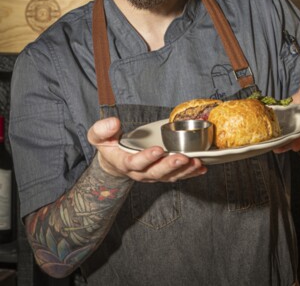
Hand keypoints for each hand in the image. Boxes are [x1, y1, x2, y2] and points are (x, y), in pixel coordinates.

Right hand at [87, 117, 206, 181]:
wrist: (114, 161)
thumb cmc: (108, 145)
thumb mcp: (98, 136)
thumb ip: (102, 129)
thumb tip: (114, 122)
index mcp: (124, 163)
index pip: (135, 163)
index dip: (147, 158)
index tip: (158, 149)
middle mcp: (140, 173)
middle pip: (156, 173)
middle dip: (170, 165)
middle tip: (182, 157)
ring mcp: (152, 175)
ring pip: (169, 176)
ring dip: (183, 170)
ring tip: (195, 162)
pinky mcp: (162, 174)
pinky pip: (177, 176)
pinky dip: (190, 173)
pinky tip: (201, 168)